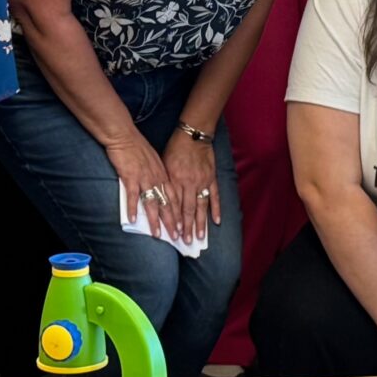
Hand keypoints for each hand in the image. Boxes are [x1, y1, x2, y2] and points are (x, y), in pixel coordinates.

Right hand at [106, 135, 174, 240]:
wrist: (124, 135)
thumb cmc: (138, 147)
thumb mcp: (154, 161)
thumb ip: (158, 175)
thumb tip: (161, 189)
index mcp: (164, 175)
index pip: (175, 198)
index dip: (180, 214)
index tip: (184, 227)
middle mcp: (157, 178)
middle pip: (167, 204)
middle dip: (173, 222)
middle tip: (177, 237)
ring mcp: (144, 178)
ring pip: (152, 203)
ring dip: (155, 220)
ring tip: (158, 235)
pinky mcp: (130, 177)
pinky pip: (132, 195)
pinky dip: (133, 208)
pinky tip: (133, 219)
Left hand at [162, 128, 218, 248]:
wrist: (192, 134)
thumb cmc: (174, 148)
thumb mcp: (164, 165)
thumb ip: (164, 183)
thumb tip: (159, 199)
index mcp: (175, 181)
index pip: (174, 206)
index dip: (174, 221)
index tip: (174, 235)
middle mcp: (189, 184)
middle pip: (188, 210)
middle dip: (187, 227)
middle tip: (187, 242)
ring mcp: (202, 182)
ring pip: (201, 206)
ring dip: (201, 223)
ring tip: (201, 237)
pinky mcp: (211, 178)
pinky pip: (214, 196)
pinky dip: (216, 209)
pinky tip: (217, 221)